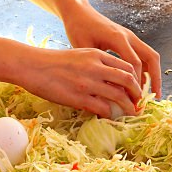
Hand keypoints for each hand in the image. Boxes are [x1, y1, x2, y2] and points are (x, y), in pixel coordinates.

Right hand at [16, 46, 142, 117]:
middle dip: (137, 94)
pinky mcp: (79, 97)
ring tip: (131, 113)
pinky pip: (103, 108)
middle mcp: (96, 67)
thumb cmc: (53, 61)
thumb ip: (96, 63)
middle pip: (128, 80)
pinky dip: (110, 113)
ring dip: (128, 106)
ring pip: (119, 96)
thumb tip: (110, 78)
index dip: (136, 79)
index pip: (127, 66)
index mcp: (97, 55)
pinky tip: (110, 116)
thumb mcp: (79, 54)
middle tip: (138, 102)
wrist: (32, 66)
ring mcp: (88, 83)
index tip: (137, 88)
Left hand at [59, 0, 161, 100]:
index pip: (134, 63)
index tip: (136, 99)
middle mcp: (128, 36)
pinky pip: (143, 54)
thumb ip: (95, 67)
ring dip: (153, 73)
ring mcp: (130, 36)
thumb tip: (103, 91)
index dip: (137, 82)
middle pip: (151, 57)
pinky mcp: (128, 39)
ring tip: (152, 92)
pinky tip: (141, 83)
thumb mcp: (83, 48)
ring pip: (150, 55)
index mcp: (118, 38)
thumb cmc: (79, 28)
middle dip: (155, 77)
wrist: (79, 12)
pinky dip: (145, 68)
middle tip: (155, 96)